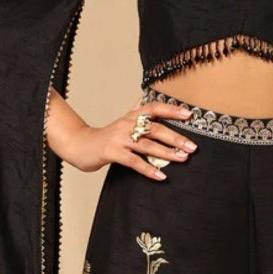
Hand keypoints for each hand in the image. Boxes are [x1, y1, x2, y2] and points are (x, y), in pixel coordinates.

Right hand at [54, 94, 197, 178]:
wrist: (80, 145)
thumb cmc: (105, 136)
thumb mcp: (122, 121)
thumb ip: (135, 111)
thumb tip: (146, 97)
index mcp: (131, 116)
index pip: (153, 107)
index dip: (171, 110)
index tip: (189, 114)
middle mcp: (126, 124)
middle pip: (154, 128)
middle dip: (175, 137)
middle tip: (192, 147)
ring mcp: (119, 138)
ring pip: (146, 145)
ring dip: (166, 153)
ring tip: (182, 159)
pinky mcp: (112, 152)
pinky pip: (134, 161)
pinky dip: (148, 169)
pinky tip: (161, 176)